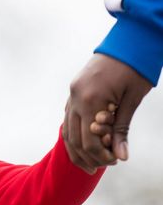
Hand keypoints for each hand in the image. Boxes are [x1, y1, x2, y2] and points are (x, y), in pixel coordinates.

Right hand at [63, 54, 152, 172]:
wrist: (131, 37)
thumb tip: (121, 156)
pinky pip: (68, 120)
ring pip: (67, 132)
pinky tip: (83, 144)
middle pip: (75, 139)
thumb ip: (122, 129)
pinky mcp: (73, 92)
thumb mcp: (132, 99)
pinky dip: (75, 135)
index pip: (90, 140)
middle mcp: (76, 98)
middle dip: (88, 156)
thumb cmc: (136, 67)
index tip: (115, 161)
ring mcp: (71, 95)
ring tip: (90, 162)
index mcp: (91, 99)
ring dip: (78, 149)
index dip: (101, 155)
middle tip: (102, 167)